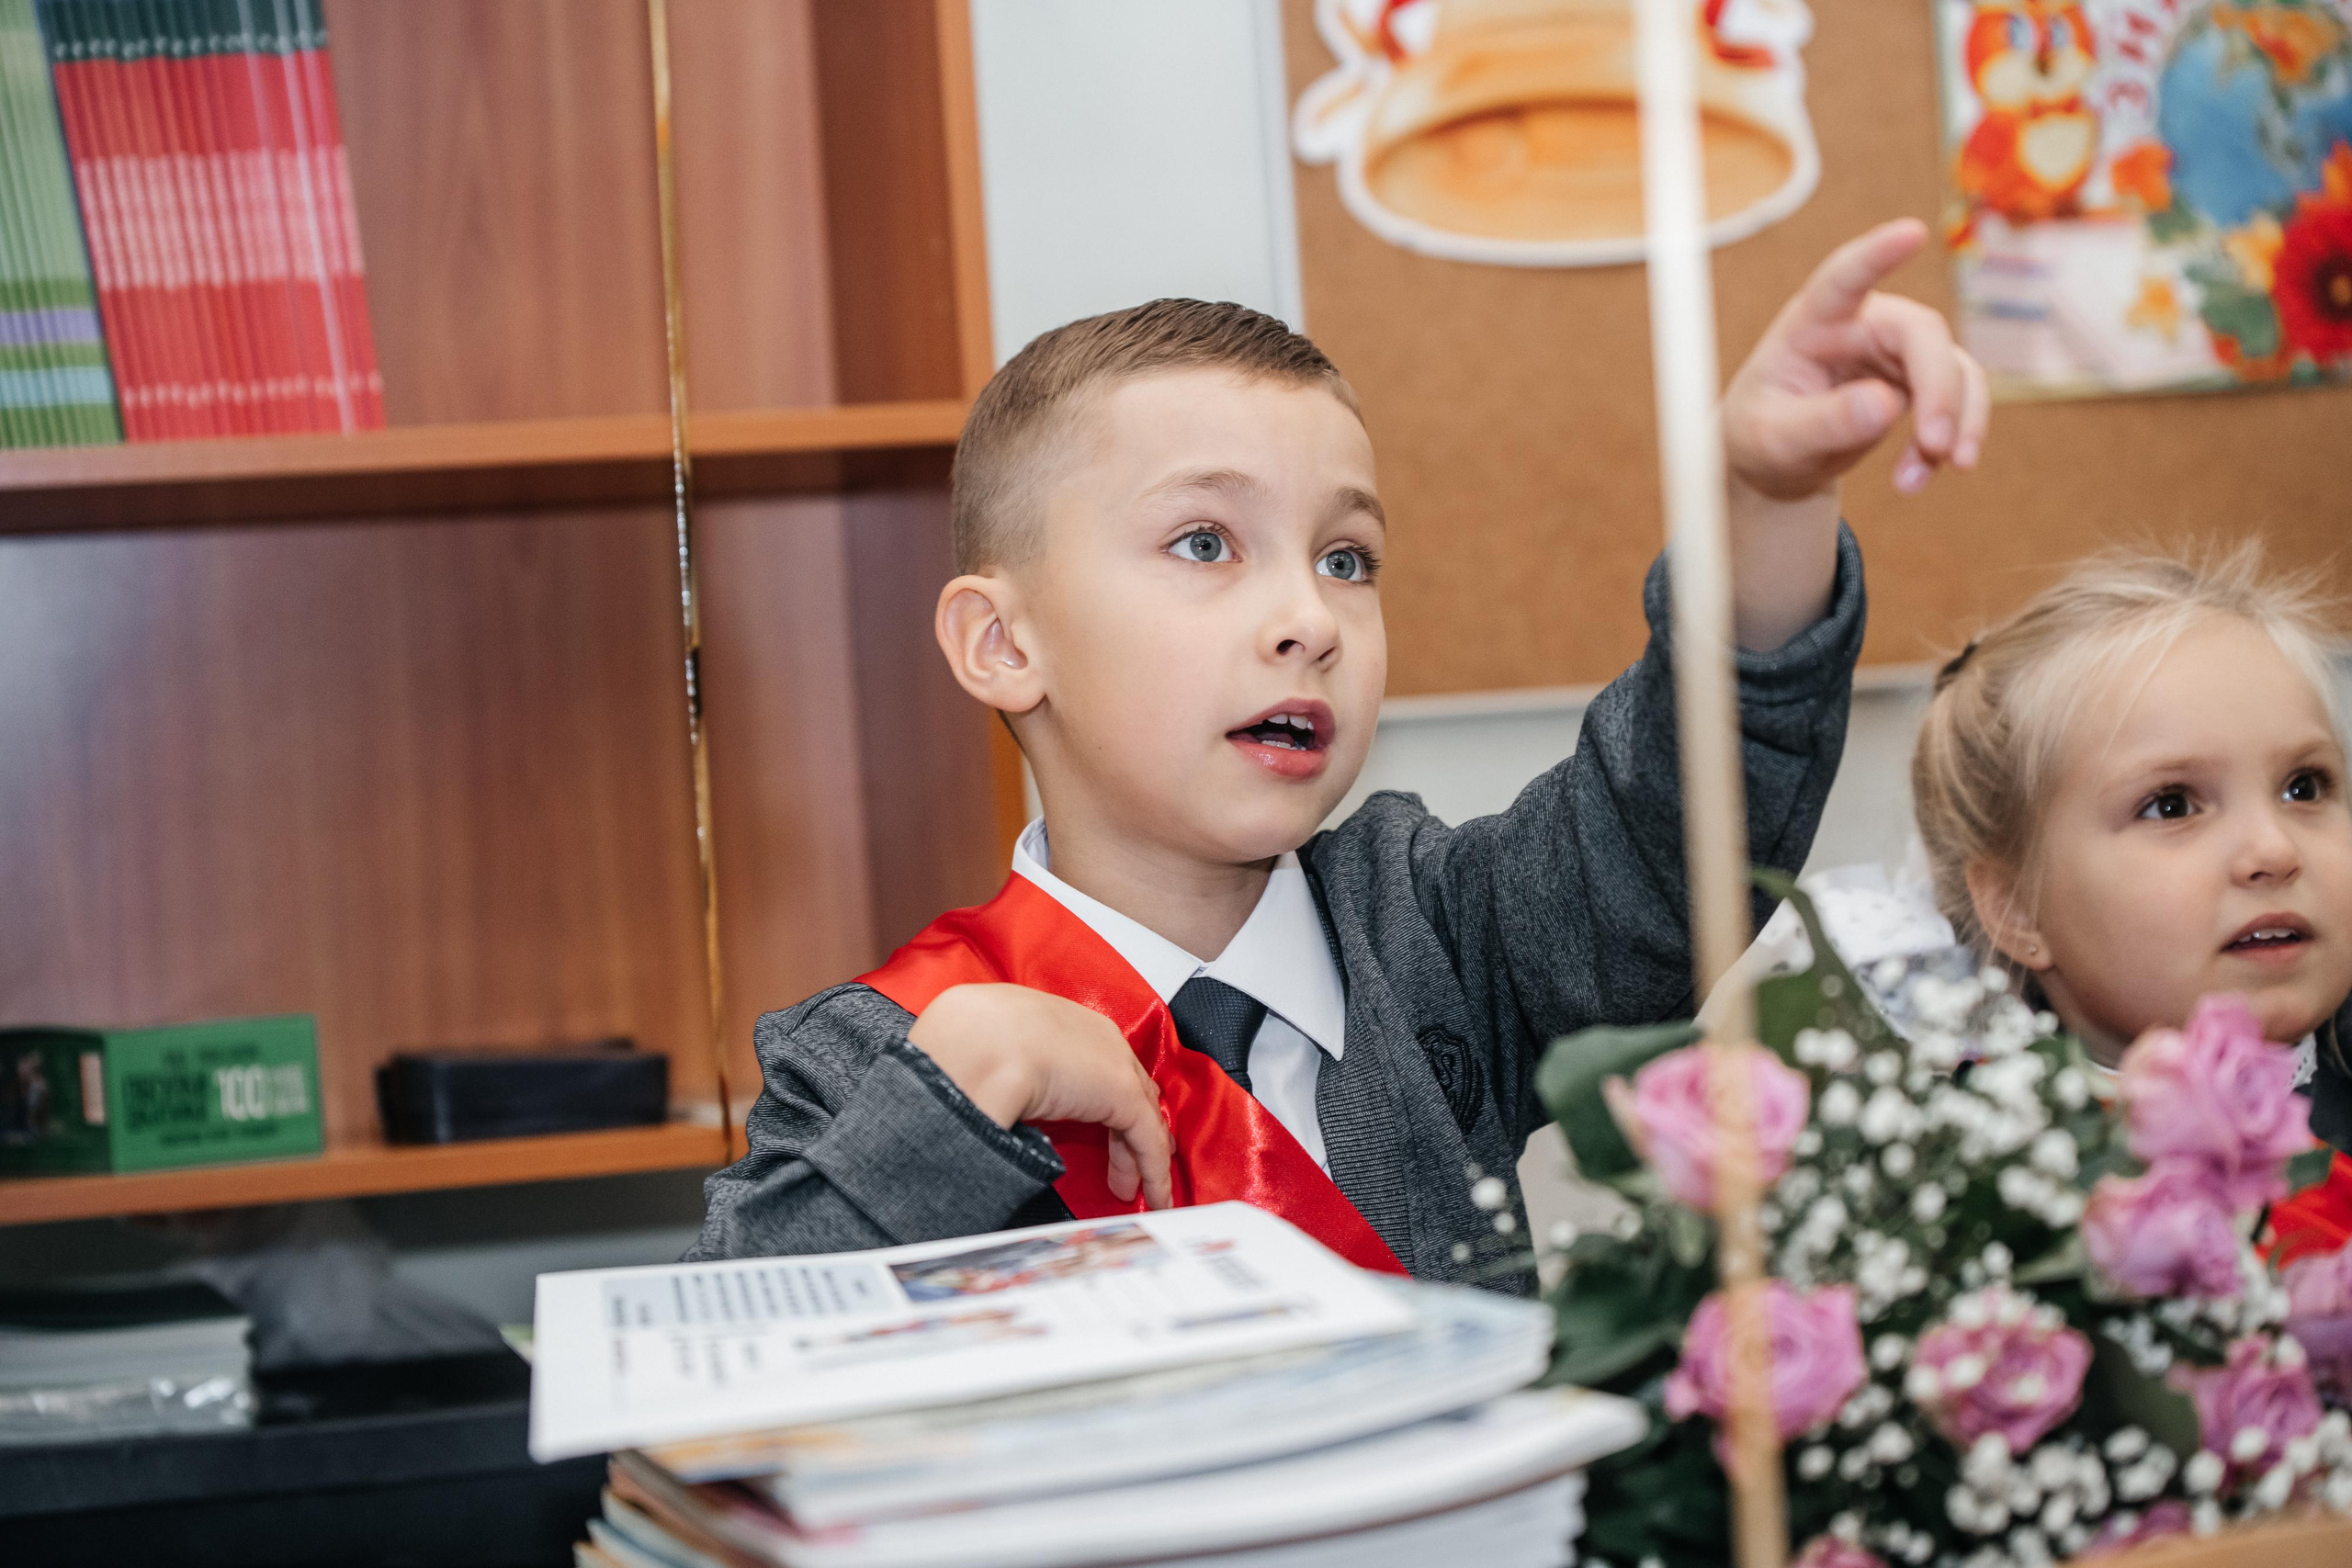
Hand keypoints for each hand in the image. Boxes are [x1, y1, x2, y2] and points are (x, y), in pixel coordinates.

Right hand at [907, 983, 1173, 1208]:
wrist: (977, 1043)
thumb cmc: (967, 1041)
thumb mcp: (986, 1049)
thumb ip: (1002, 1068)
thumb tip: (992, 1096)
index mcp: (1058, 1018)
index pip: (1095, 1060)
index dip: (1100, 1094)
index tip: (1098, 1123)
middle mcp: (1093, 1035)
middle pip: (1126, 1085)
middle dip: (1129, 1125)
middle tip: (1124, 1159)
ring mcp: (1112, 1065)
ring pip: (1139, 1115)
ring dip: (1137, 1156)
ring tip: (1129, 1189)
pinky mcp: (1123, 1096)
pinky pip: (1148, 1140)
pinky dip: (1153, 1172)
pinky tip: (1155, 1196)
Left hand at [1723, 218, 1989, 501]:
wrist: (1776, 459)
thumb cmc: (1763, 434)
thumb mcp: (1776, 438)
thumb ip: (1824, 421)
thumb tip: (1886, 404)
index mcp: (1812, 323)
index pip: (1843, 280)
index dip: (1876, 255)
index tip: (1911, 232)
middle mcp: (1862, 325)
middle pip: (1921, 334)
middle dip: (1939, 390)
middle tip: (1937, 445)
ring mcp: (1896, 351)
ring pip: (1953, 368)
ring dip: (1955, 421)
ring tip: (1925, 476)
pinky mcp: (1919, 380)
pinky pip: (1956, 402)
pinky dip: (1948, 441)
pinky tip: (1916, 480)